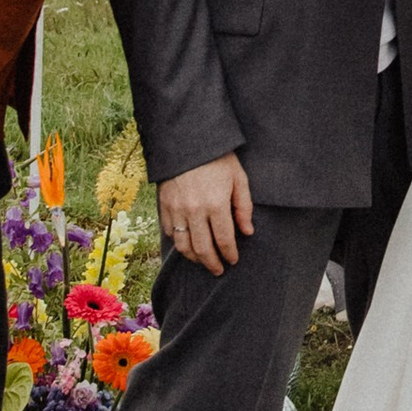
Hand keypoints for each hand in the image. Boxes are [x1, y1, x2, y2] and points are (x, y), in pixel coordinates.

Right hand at [159, 152, 253, 271]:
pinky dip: (178, 241)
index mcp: (216, 204)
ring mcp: (176, 209)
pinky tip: (187, 243)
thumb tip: (247, 232)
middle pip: (203, 248)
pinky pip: (169, 231)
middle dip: (212, 263)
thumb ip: (244, 207)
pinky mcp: (164, 205)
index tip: (233, 260)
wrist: (187, 139)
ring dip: (194, 258)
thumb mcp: (239, 178)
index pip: (224, 240)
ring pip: (183, 245)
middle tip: (218, 270)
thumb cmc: (218, 158)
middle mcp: (195, 210)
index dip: (230, 254)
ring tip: (203, 261)